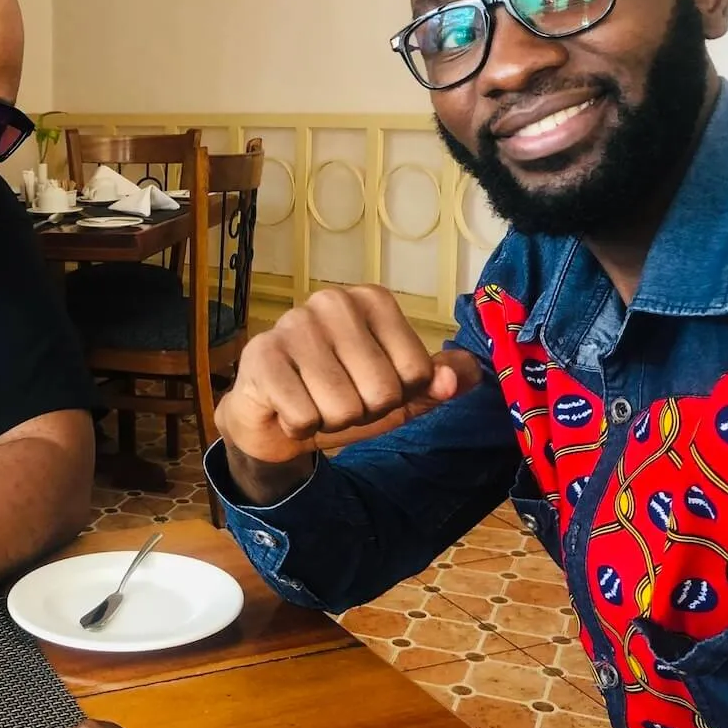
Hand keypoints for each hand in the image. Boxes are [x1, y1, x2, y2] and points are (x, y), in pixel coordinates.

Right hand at [216, 285, 482, 463]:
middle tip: (337, 399)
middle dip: (362, 412)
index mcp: (372, 300)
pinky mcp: (260, 356)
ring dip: (329, 421)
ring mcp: (293, 324)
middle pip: (382, 391)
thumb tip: (467, 375)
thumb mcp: (398, 394)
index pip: (417, 372)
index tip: (367, 386)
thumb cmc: (339, 396)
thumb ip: (436, 383)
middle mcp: (333, 301)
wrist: (273, 418)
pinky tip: (287, 408)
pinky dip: (299, 427)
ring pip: (343, 408)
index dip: (397, 396)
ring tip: (312, 402)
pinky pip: (305, 417)